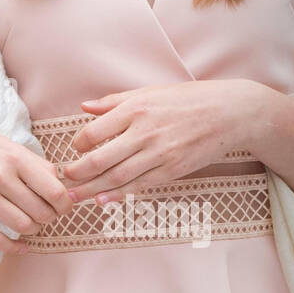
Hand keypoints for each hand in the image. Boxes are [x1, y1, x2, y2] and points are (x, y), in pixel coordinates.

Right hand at [0, 113, 76, 252]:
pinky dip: (13, 248)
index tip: (63, 205)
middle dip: (50, 218)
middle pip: (41, 213)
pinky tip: (21, 246)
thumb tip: (63, 188)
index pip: (54, 191)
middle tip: (46, 214)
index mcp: (15, 157)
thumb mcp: (8, 145)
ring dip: (33, 231)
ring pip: (22, 227)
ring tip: (31, 224)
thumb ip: (36, 165)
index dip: (65, 204)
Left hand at [62, 80, 263, 201]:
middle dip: (77, 172)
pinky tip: (103, 201)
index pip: (94, 131)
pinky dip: (119, 195)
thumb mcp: (149, 92)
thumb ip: (114, 101)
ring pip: (117, 176)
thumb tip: (84, 107)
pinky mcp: (172, 169)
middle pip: (100, 158)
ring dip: (91, 189)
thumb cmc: (188, 99)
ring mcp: (158, 153)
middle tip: (63, 179)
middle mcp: (144, 132)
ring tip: (72, 196)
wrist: (230, 113)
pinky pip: (139, 185)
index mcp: (135, 109)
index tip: (73, 149)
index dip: (78, 143)